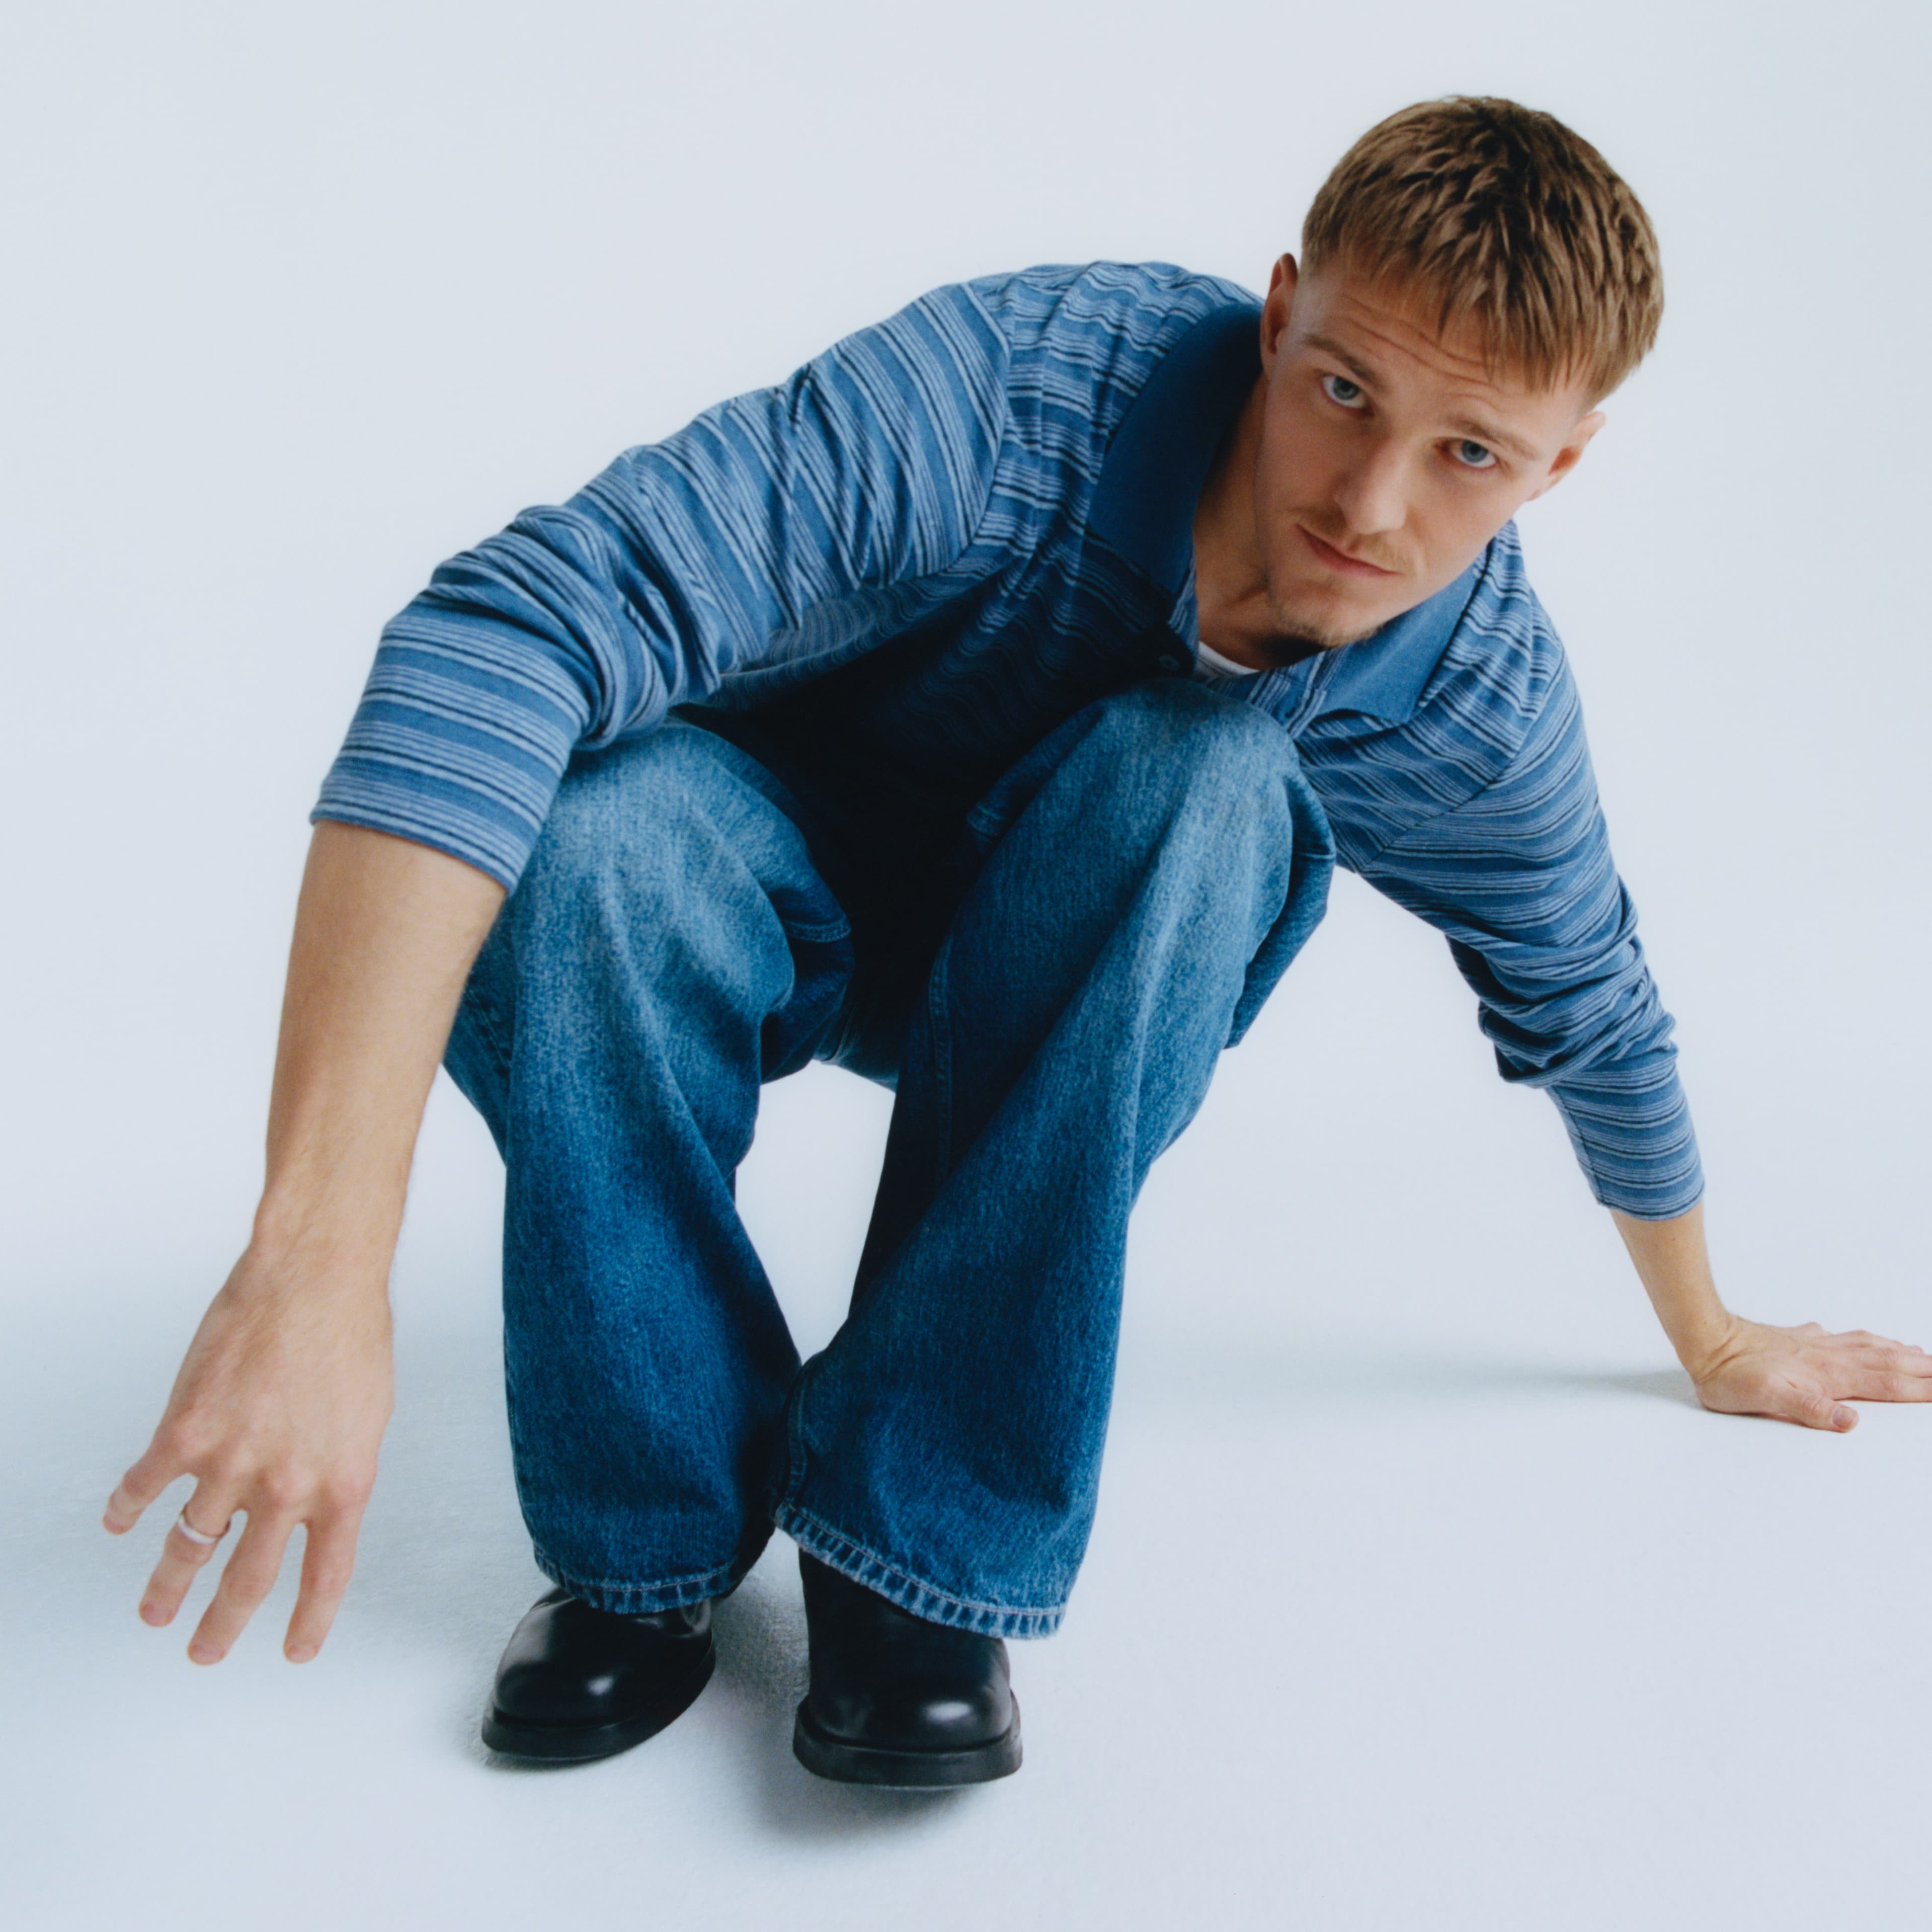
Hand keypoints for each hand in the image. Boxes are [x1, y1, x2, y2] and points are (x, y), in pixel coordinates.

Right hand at [102, 1242, 393, 1662]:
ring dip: (167, 1583)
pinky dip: (126, 1508)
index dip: (309, 1620)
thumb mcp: (366, 1417)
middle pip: (248, 1578)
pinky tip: (117, 1521)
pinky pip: (145, 1486)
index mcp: (342, 1484)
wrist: (312, 1281)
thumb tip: (315, 1496)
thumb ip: (337, 1466)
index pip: (326, 1573)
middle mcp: (286, 1487)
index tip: (294, 1651)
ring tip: (155, 1610)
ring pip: (189, 1546)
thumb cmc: (350, 1334)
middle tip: (204, 1650)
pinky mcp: (184, 1432)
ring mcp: (230, 1463)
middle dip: (222, 1623)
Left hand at [1689, 1318, 1931, 1431]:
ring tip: (1921, 1355)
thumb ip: (1811, 1409)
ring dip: (1899, 1352)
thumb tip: (1850, 1421)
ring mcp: (1815, 1345)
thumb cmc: (1732, 1374)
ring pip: (1869, 1347)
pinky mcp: (1799, 1339)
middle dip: (1921, 1369)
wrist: (1706, 1340)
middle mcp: (1828, 1356)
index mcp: (1828, 1374)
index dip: (1920, 1388)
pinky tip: (1866, 1339)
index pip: (1886, 1384)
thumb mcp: (1769, 1400)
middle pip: (1887, 1363)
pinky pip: (1844, 1338)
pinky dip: (1865, 1340)